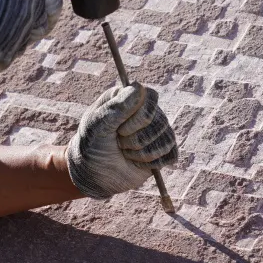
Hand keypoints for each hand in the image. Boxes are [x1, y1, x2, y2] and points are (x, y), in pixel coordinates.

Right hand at [0, 0, 60, 70]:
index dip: (46, 2)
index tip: (37, 2)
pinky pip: (5, 54)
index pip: (54, 1)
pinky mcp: (4, 60)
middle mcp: (33, 18)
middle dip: (31, 19)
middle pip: (42, 24)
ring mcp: (20, 42)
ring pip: (22, 40)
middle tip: (11, 16)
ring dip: (12, 34)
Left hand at [67, 84, 178, 198]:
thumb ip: (117, 107)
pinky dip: (152, 163)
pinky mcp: (163, 150)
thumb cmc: (92, 145)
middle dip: (136, 139)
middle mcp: (146, 110)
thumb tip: (139, 88)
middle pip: (159, 121)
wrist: (94, 174)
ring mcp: (157, 130)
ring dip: (141, 153)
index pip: (150, 97)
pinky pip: (171, 155)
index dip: (139, 117)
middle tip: (118, 142)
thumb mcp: (97, 125)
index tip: (119, 129)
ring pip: (166, 139)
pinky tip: (137, 163)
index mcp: (129, 97)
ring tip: (126, 152)